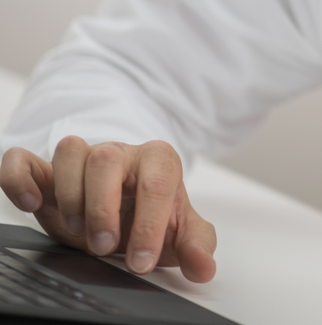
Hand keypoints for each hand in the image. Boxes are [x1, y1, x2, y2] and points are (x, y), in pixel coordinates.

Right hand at [1, 137, 215, 281]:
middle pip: (107, 160)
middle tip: (105, 247)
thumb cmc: (151, 215)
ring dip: (69, 195)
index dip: (150, 226)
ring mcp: (83, 157)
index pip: (156, 184)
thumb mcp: (178, 232)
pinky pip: (24, 159)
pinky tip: (31, 204)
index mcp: (158, 161)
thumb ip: (196, 246)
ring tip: (76, 231)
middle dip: (103, 209)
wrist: (125, 206)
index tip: (143, 262)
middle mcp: (120, 153)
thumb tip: (204, 267)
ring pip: (70, 151)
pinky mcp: (46, 170)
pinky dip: (20, 178)